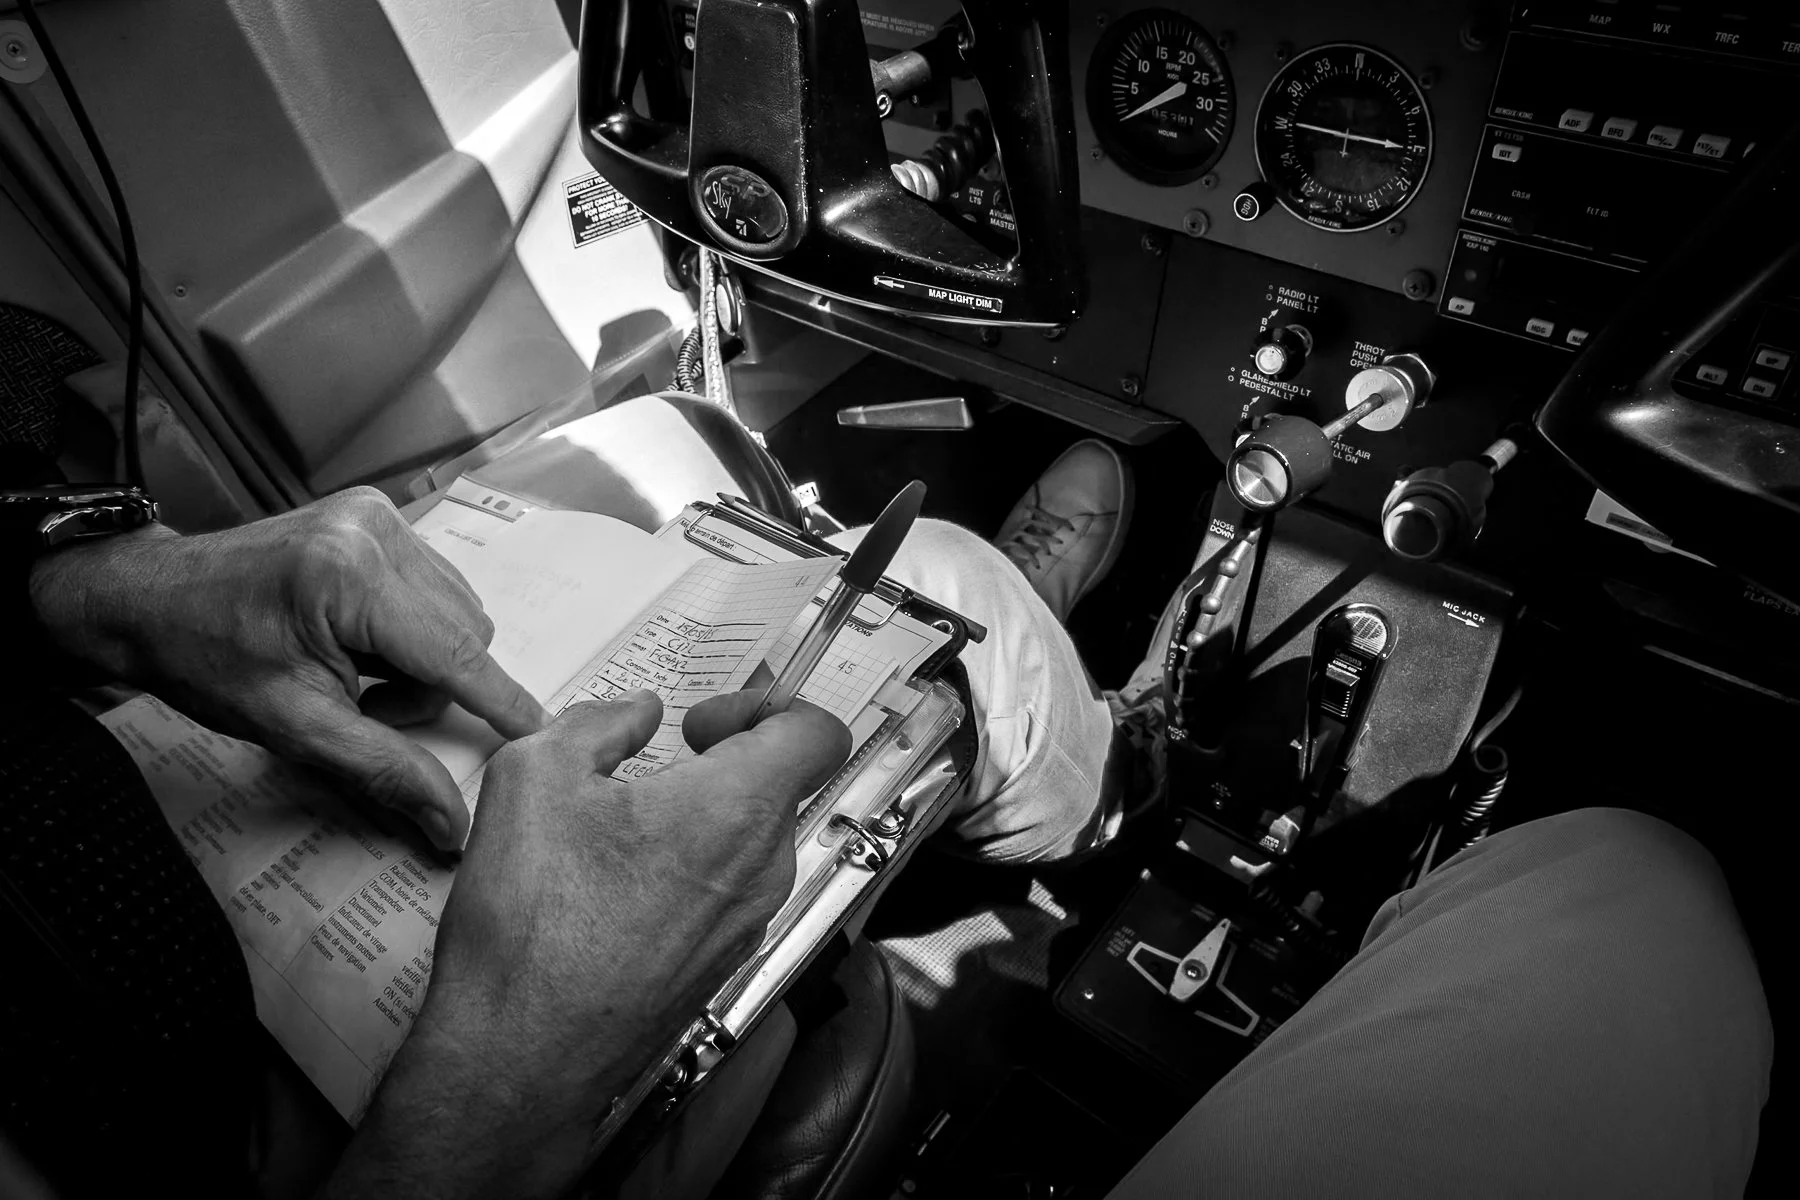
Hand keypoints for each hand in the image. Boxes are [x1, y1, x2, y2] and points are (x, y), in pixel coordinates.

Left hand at [29, 487, 545, 847]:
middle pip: (464, 632)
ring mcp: (377, 515)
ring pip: (457, 610)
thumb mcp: (294, 729)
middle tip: (364, 708)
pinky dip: (412, 627)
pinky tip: (358, 641)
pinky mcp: (374, 514)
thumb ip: (383, 772)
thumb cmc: (208, 661)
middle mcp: (375, 532)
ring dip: (423, 657)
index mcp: (349, 580)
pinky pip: (436, 585)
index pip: (454, 653)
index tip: (541, 735)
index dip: (500, 701)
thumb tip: (453, 825)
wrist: (148, 600)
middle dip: (430, 685)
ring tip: (355, 673)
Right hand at [326, 688, 849, 1198]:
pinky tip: (617, 885)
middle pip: (780, 788)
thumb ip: (598, 721)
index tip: (703, 722)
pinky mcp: (720, 967)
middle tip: (658, 766)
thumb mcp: (535, 773)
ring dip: (701, 820)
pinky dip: (687, 873)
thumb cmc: (534, 925)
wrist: (522, 1054)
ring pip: (750, 844)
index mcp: (737, 808)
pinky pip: (725, 896)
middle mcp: (762, 870)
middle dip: (723, 763)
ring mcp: (747, 926)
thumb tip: (630, 716)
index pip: (816, 733)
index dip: (768, 706)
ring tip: (625, 828)